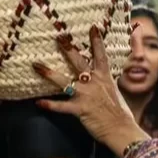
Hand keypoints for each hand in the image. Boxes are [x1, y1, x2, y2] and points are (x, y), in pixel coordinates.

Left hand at [32, 24, 147, 156]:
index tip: (92, 28)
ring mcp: (86, 95)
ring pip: (64, 82)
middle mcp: (93, 82)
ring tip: (37, 66)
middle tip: (59, 37)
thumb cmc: (119, 112)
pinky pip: (62, 106)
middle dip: (68, 49)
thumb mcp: (114, 92)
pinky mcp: (80, 109)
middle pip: (79, 62)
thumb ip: (106, 82)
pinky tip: (39, 103)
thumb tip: (104, 77)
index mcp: (104, 77)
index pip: (101, 55)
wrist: (121, 129)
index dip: (96, 41)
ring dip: (49, 74)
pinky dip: (50, 105)